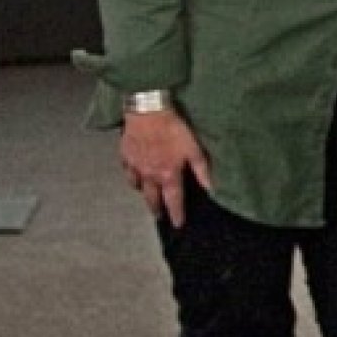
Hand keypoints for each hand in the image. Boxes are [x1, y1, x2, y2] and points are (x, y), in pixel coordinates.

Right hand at [119, 109, 212, 227]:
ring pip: (137, 186)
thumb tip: (211, 188)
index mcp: (168, 174)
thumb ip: (202, 170)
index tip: (177, 224)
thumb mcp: (194, 149)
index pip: (173, 200)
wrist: (147, 112)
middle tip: (159, 216)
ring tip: (148, 196)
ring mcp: (135, 166)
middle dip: (156, 209)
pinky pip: (127, 172)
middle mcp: (150, 175)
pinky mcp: (125, 155)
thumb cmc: (173, 129)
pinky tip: (134, 176)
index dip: (176, 214)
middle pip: (152, 198)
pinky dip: (132, 177)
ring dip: (144, 193)